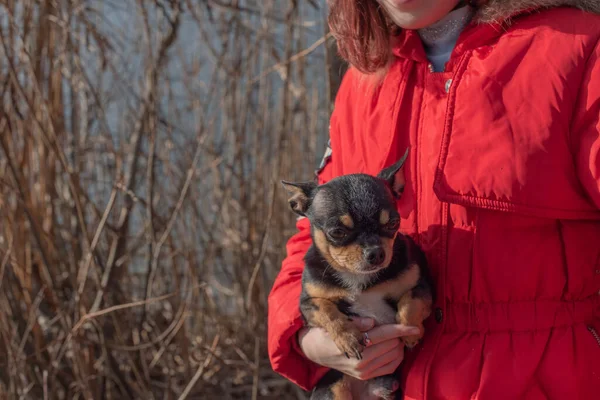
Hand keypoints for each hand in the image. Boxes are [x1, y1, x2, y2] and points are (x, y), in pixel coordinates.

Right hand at [297, 318, 419, 380]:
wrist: (315, 351)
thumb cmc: (327, 332)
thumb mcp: (338, 323)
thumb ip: (357, 322)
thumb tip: (373, 322)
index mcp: (355, 345)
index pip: (384, 335)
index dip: (401, 329)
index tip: (415, 326)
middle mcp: (361, 361)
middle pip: (392, 345)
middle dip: (399, 336)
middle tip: (398, 327)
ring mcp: (363, 371)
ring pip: (393, 357)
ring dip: (399, 346)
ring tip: (395, 337)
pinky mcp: (365, 376)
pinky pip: (389, 368)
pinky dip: (396, 358)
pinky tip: (394, 349)